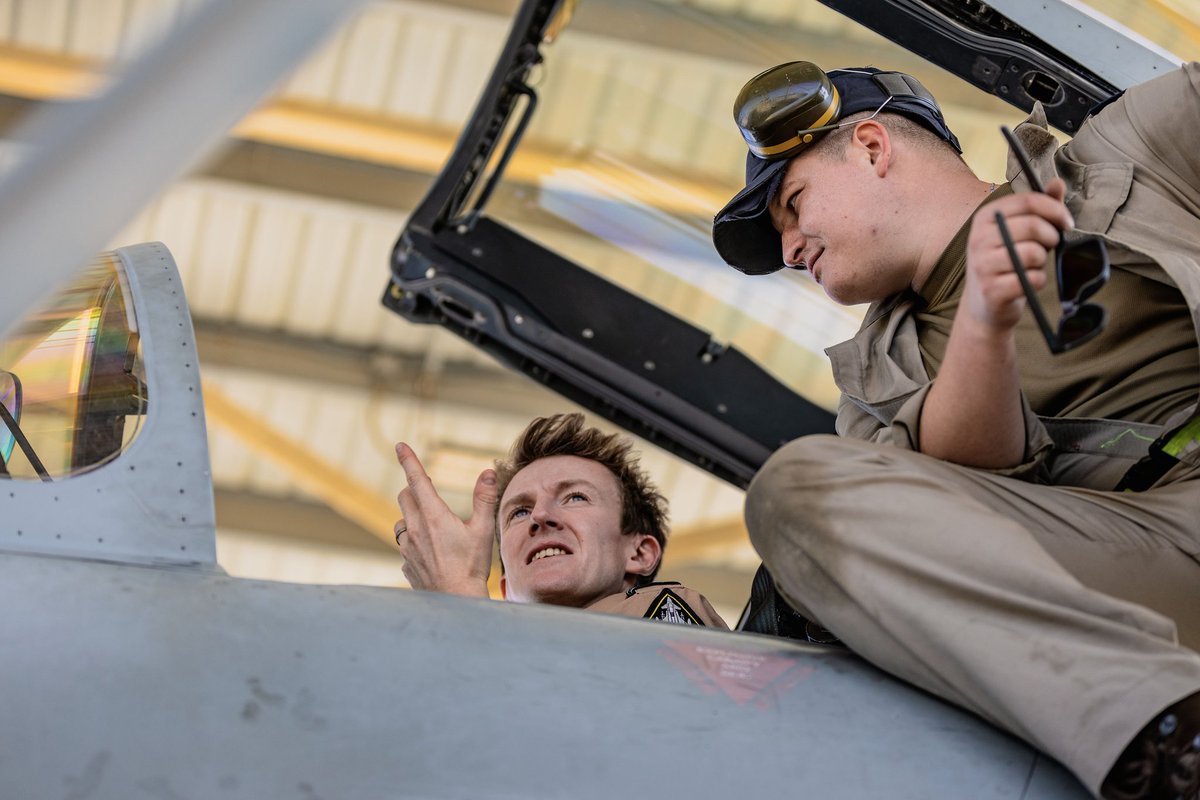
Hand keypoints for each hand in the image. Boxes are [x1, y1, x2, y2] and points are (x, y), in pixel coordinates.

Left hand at [394, 442, 497, 597]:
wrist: (456, 602)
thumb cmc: (472, 566)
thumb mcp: (483, 530)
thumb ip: (484, 499)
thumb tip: (488, 472)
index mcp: (433, 516)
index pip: (416, 479)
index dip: (408, 459)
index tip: (400, 445)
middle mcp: (414, 528)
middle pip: (405, 496)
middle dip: (414, 490)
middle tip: (431, 494)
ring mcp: (406, 548)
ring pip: (402, 521)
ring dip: (413, 517)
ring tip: (434, 528)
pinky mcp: (405, 563)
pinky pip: (404, 544)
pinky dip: (414, 541)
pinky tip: (432, 552)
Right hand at [963, 177, 1072, 335]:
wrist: (984, 305)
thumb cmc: (1007, 262)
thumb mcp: (1019, 231)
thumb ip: (1039, 206)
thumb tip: (1057, 183)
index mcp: (985, 218)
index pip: (1028, 201)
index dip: (1055, 210)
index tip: (1066, 223)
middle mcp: (978, 238)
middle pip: (1032, 226)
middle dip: (1051, 237)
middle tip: (1050, 246)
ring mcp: (982, 265)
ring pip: (1033, 253)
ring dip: (1042, 261)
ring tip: (1032, 265)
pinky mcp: (992, 290)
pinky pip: (1032, 279)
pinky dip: (1037, 281)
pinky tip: (1027, 283)